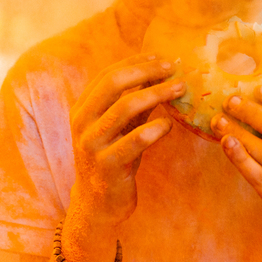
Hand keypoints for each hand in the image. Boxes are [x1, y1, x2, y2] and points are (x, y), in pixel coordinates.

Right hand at [69, 54, 180, 229]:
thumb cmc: (113, 158)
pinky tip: (169, 124)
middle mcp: (82, 122)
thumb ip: (134, 101)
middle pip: (113, 83)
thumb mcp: (121, 126)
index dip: (137, 62)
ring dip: (156, 94)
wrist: (98, 203)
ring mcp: (91, 144)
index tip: (163, 58)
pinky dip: (154, 129)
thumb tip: (159, 72)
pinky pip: (133, 141)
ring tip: (179, 89)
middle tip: (173, 69)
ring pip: (124, 107)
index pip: (108, 73)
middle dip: (146, 71)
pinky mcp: (106, 166)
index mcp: (83, 108)